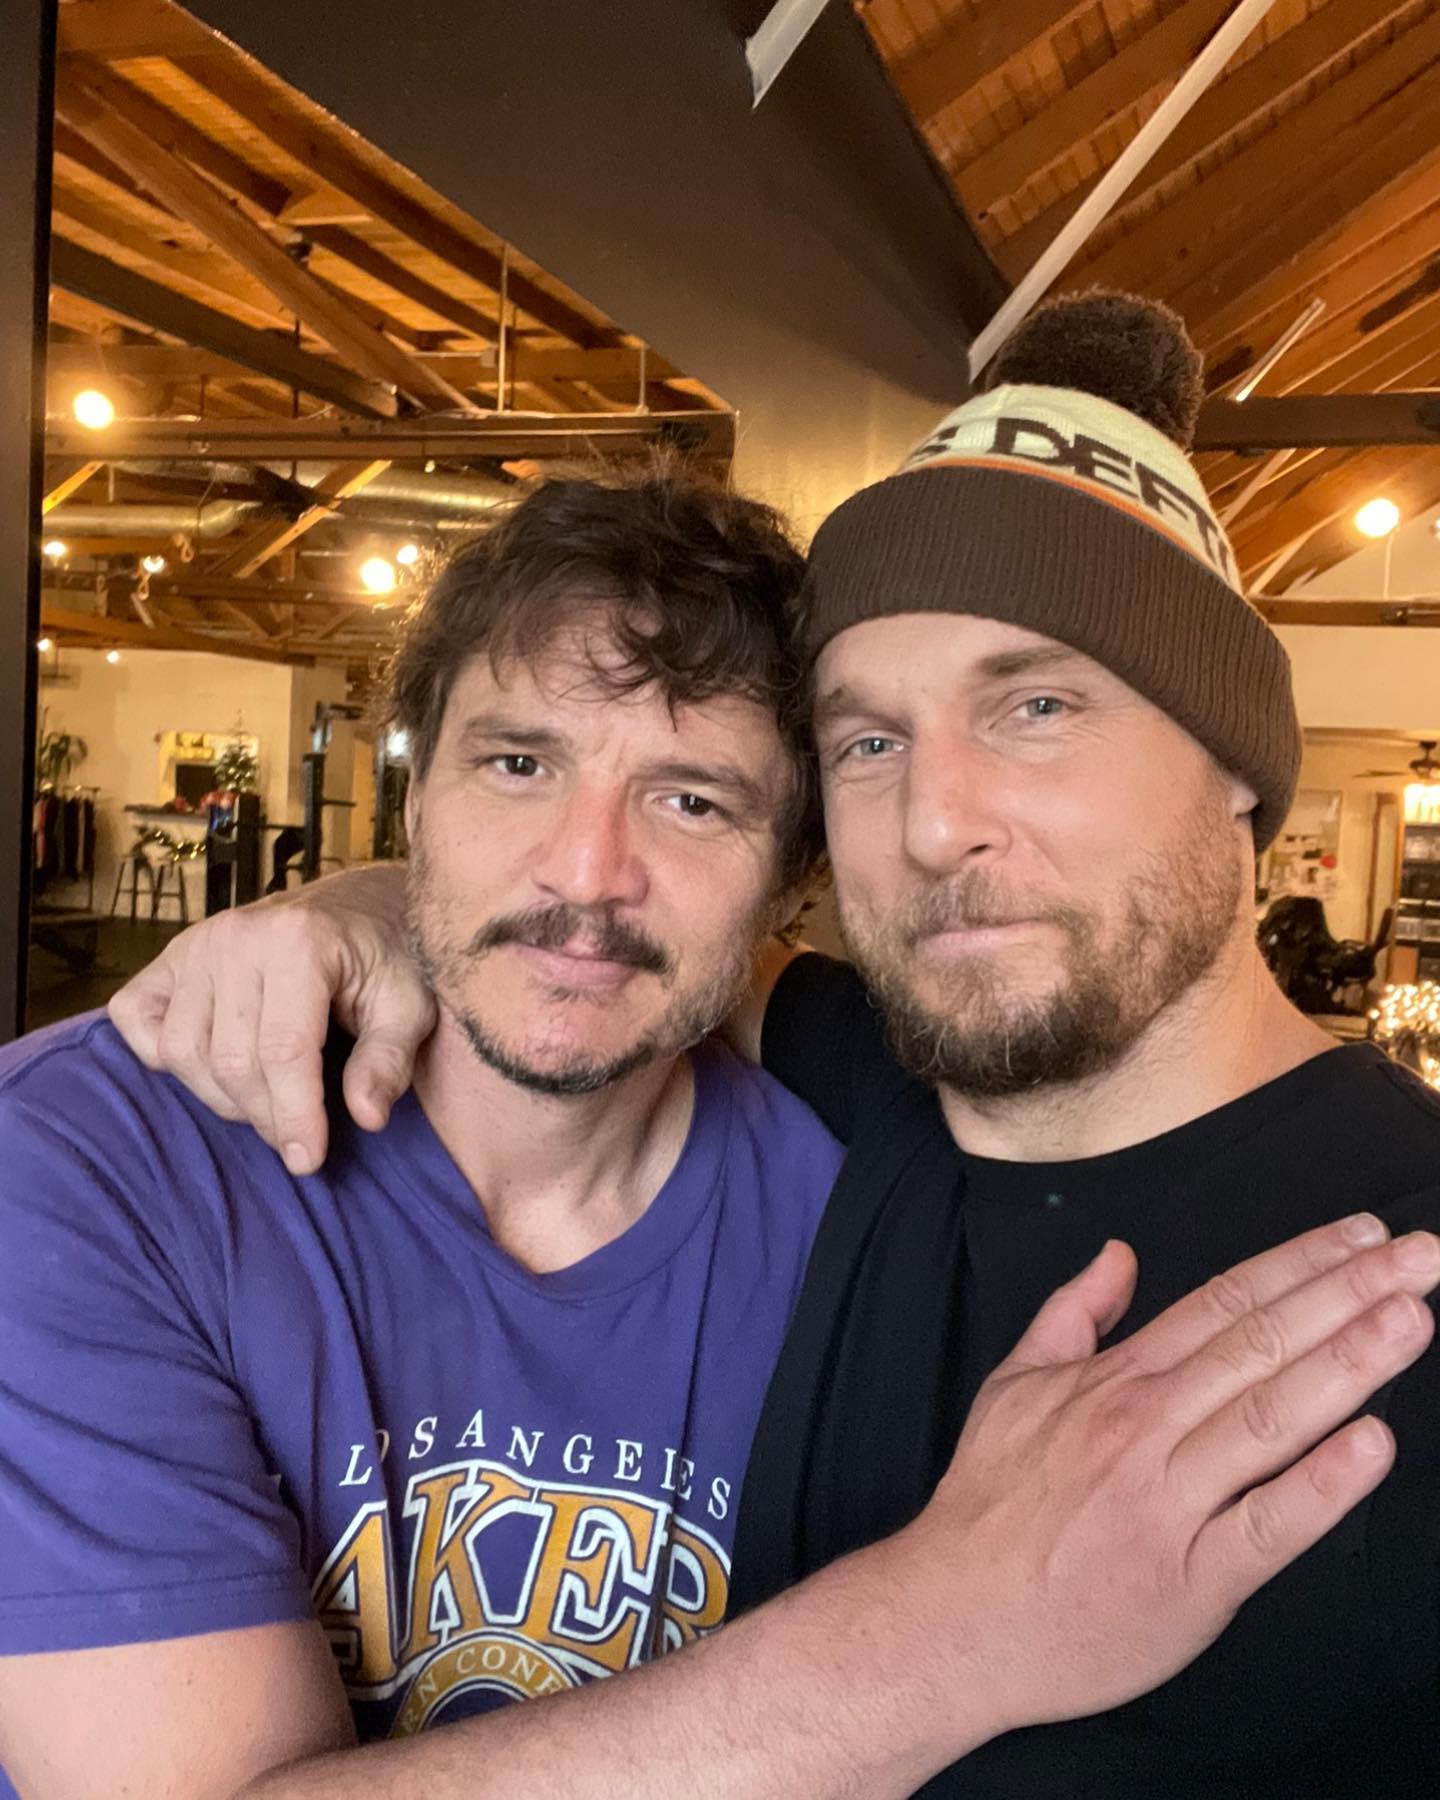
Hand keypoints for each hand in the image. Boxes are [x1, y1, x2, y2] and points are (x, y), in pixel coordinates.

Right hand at [108, 865, 430, 1173]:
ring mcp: (194, 944)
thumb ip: (389, 1060)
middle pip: (232, 1060)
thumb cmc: (385, 961)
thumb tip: (367, 1116)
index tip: (309, 1161)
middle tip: (297, 1133)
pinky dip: (163, 1055)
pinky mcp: (167, 957)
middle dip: (266, 1114)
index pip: (283, 1051)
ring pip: (182, 1051)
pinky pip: (137, 1021)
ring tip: (268, 1100)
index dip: (294, 1115)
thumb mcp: (410, 1006)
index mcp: (299, 941)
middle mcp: (237, 935)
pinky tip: (212, 1066)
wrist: (354, 911)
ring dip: (222, 1095)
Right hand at [907, 1216, 1437, 1746]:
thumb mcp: (1013, 1384)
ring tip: (1411, 1318)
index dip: (1298, 1264)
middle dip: (1346, 1295)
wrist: (954, 1618)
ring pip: (1271, 1418)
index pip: (1223, 1303)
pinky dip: (1321, 1484)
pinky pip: (1267, 1527)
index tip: (1362, 1236)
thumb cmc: (988, 1503)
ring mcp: (1170, 1501)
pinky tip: (1373, 1446)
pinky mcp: (1192, 1581)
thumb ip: (1073, 1313)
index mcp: (1113, 1381)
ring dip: (1348, 1364)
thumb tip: (1120, 1254)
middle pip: (1260, 1345)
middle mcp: (1146, 1428)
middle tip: (1421, 1258)